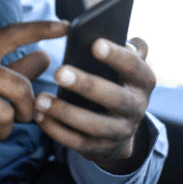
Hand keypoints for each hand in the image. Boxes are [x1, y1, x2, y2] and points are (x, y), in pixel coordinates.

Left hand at [34, 37, 155, 173]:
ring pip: (93, 125)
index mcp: (143, 81)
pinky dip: (57, 130)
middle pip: (114, 98)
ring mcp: (119, 131)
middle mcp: (136, 108)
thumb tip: (124, 35)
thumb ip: (129, 49)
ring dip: (65, 112)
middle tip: (58, 72)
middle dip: (86, 85)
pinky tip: (39, 116)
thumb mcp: (128, 66)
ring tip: (40, 98)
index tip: (94, 43)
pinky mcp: (100, 149)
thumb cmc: (116, 82)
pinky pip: (78, 143)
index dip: (117, 56)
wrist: (121, 128)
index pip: (134, 67)